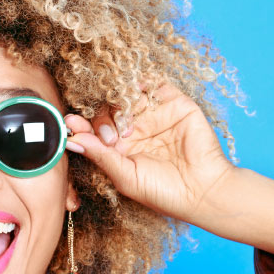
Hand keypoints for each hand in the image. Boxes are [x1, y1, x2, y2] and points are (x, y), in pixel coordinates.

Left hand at [63, 76, 234, 223]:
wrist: (203, 190)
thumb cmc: (163, 192)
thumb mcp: (125, 176)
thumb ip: (100, 155)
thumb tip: (70, 140)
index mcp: (120, 148)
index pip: (95, 130)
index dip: (82, 125)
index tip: (71, 124)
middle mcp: (135, 129)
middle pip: (108, 110)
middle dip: (103, 120)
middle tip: (112, 138)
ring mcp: (154, 114)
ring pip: (128, 95)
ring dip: (120, 102)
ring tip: (126, 122)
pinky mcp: (175, 103)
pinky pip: (155, 84)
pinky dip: (143, 81)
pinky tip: (135, 89)